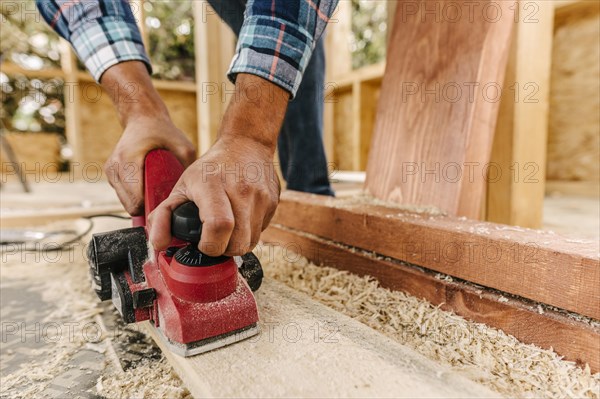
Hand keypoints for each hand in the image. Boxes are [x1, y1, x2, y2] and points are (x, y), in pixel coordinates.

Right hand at [104, 117, 195, 214]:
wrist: (143, 117)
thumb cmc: (163, 131)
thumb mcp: (183, 147)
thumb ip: (187, 168)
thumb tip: (193, 192)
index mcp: (128, 160)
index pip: (136, 200)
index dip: (153, 207)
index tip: (166, 207)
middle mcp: (115, 167)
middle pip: (130, 205)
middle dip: (148, 207)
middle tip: (165, 201)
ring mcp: (111, 172)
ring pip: (126, 203)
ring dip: (141, 202)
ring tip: (157, 192)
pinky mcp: (111, 174)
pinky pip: (124, 195)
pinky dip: (136, 195)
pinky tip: (148, 186)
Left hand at [148, 73, 288, 255]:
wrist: (246, 144)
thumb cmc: (210, 169)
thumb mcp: (181, 186)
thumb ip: (163, 215)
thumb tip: (158, 244)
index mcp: (213, 185)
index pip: (219, 226)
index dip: (210, 245)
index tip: (203, 244)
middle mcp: (241, 190)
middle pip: (238, 243)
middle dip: (224, 250)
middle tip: (214, 240)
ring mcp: (261, 196)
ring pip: (251, 242)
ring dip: (237, 243)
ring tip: (227, 229)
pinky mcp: (273, 202)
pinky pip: (261, 232)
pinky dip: (248, 233)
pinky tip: (240, 219)